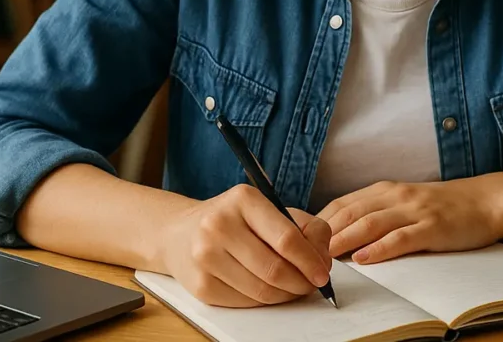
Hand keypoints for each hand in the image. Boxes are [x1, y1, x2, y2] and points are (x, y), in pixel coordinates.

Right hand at [153, 184, 332, 307]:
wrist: (179, 233)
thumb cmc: (234, 220)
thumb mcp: (269, 209)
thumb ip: (304, 227)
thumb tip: (322, 259)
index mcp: (243, 200)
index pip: (286, 239)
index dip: (310, 261)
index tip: (322, 273)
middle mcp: (219, 225)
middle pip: (275, 269)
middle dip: (302, 283)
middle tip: (311, 285)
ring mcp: (206, 256)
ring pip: (262, 291)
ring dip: (286, 295)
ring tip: (293, 288)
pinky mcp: (200, 285)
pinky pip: (245, 302)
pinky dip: (264, 301)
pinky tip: (269, 291)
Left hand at [316, 177, 502, 264]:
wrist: (486, 201)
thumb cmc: (443, 207)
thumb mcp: (404, 204)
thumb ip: (376, 214)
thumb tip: (339, 236)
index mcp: (384, 190)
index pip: (340, 205)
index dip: (316, 223)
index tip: (296, 241)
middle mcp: (395, 196)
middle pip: (349, 213)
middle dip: (323, 235)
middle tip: (301, 254)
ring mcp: (414, 210)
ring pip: (370, 223)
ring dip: (344, 241)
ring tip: (323, 257)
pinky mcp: (432, 226)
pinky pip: (402, 237)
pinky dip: (381, 248)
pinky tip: (365, 258)